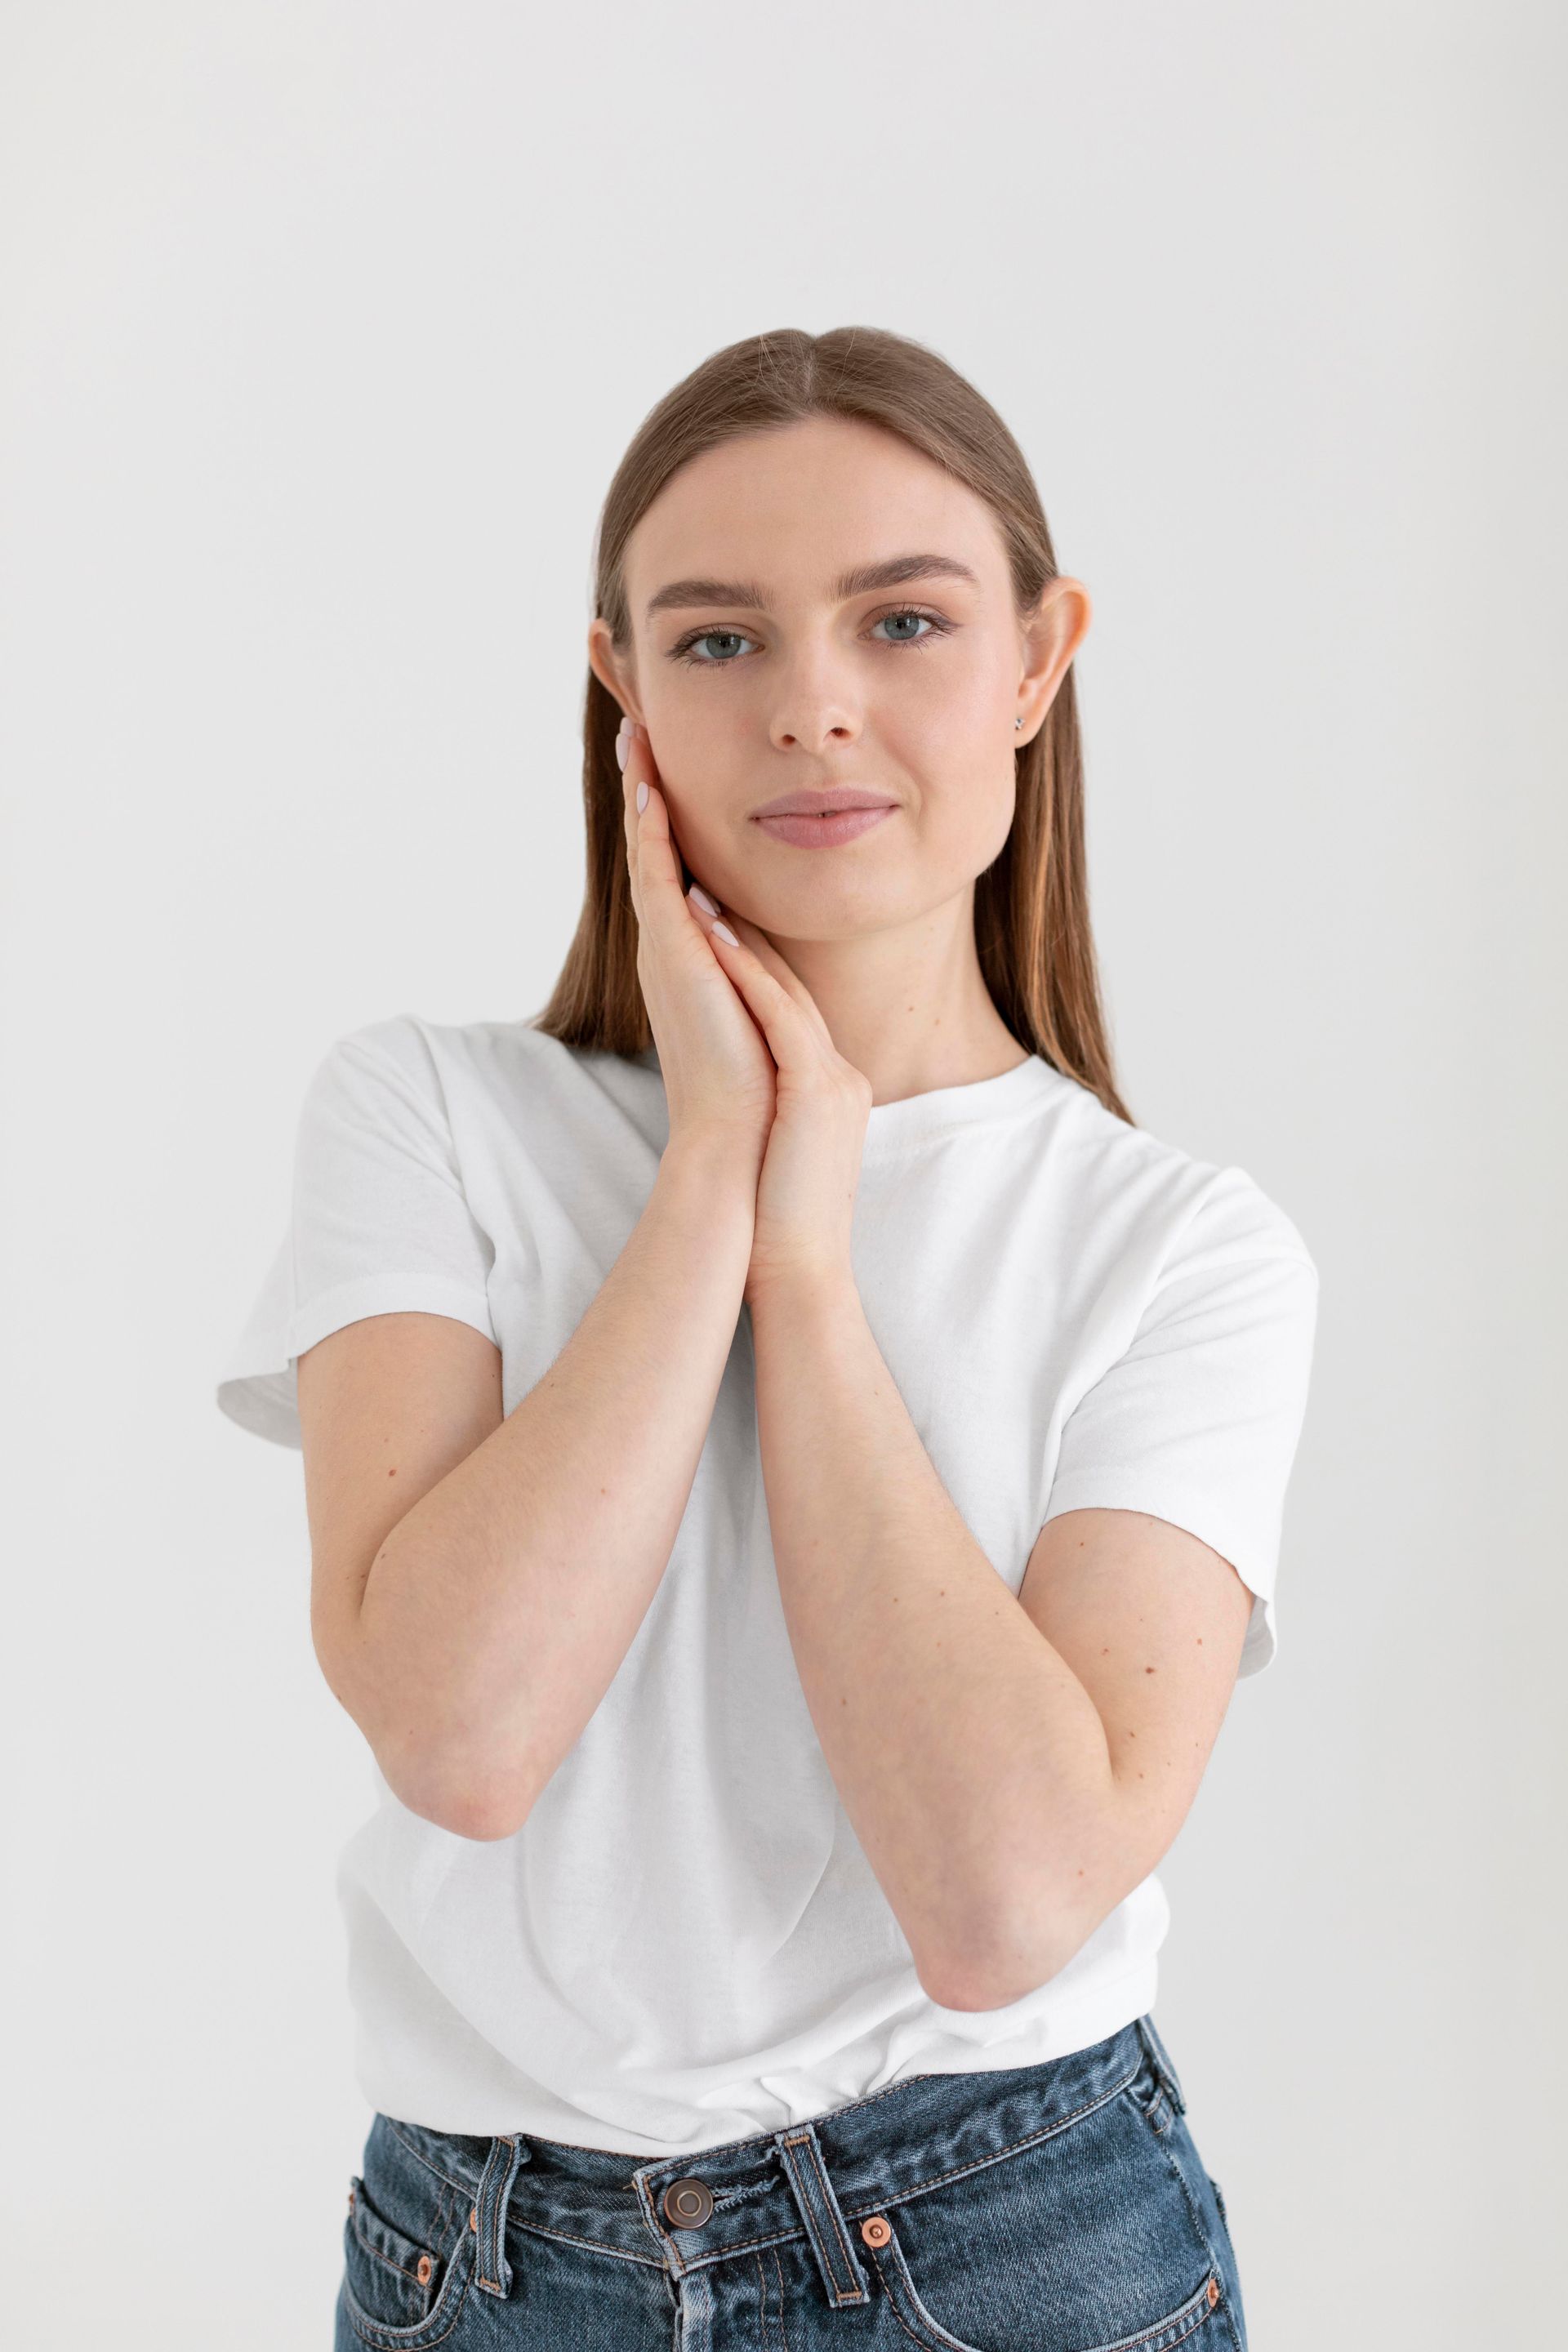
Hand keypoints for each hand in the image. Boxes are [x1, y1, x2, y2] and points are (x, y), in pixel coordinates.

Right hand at [619, 717, 775, 1171]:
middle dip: (646, 791)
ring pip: (647, 852)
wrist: (739, 1137)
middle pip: (652, 851)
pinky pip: (655, 875)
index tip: (672, 772)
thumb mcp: (766, 1012)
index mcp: (692, 961)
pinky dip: (651, 829)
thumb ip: (761, 976)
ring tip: (635, 739)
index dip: (673, 822)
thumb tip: (769, 955)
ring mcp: (667, 948)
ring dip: (642, 794)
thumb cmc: (760, 1091)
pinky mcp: (673, 953)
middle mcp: (670, 948)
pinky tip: (651, 786)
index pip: (678, 874)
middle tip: (638, 733)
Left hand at [680, 896, 873, 1309]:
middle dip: (743, 928)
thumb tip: (739, 1096)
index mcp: (830, 1085)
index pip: (786, 1005)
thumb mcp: (777, 1152)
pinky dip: (746, 974)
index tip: (709, 913)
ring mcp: (836, 1079)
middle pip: (788, 982)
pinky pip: (781, 1017)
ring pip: (784, 988)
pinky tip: (710, 936)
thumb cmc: (776, 1225)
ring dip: (738, 935)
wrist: (800, 1273)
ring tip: (693, 889)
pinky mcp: (818, 1093)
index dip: (749, 956)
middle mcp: (840, 1073)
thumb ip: (770, 1111)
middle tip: (697, 875)